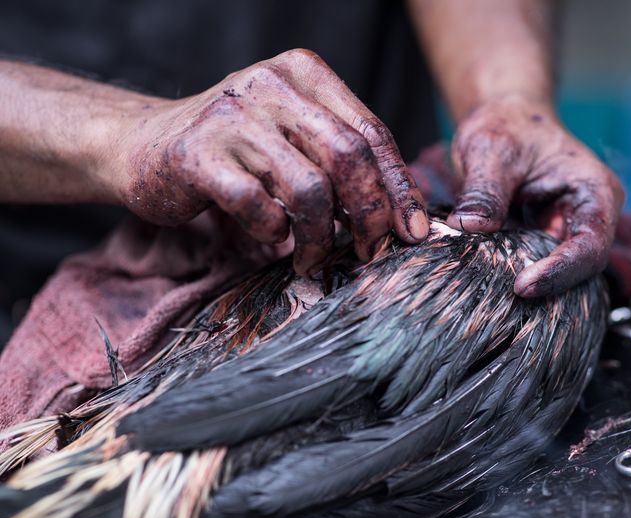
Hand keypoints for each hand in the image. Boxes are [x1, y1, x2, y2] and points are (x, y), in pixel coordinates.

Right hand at [104, 49, 428, 273]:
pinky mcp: (198, 153)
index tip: (412, 231)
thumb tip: (402, 213)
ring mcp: (232, 116)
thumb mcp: (293, 137)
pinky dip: (272, 232)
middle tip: (372, 252)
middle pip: (350, 157)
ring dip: (320, 237)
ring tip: (312, 256)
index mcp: (303, 74)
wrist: (143, 146)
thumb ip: (340, 158)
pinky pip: (258, 206)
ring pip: (309, 188)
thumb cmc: (234, 151)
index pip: (372, 132)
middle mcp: (270, 84)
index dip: (400, 187)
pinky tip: (270, 237)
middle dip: (371, 215)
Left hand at [447, 94, 624, 297]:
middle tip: (505, 302)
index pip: (590, 246)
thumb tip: (468, 226)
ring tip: (496, 302)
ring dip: (533, 288)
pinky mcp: (545, 243)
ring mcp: (569, 233)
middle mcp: (591, 218)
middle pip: (582, 270)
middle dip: (548, 288)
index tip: (521, 286)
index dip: (560, 271)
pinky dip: (517, 278)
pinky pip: (538, 270)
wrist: (505, 120)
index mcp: (595, 192)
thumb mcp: (491, 150)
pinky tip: (490, 288)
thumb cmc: (507, 126)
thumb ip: (484, 189)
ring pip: (561, 276)